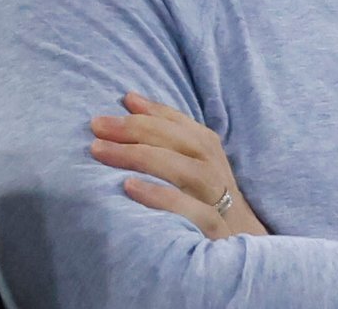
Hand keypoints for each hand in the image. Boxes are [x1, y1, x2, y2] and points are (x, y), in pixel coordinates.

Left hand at [90, 92, 269, 238]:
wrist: (240, 236)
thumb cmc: (205, 195)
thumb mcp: (191, 160)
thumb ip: (165, 133)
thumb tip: (130, 100)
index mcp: (207, 146)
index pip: (177, 121)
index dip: (148, 110)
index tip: (115, 104)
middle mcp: (212, 165)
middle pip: (177, 140)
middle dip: (135, 129)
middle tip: (97, 126)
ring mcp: (215, 195)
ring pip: (182, 168)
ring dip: (140, 156)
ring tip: (102, 151)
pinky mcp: (212, 225)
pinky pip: (187, 208)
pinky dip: (158, 196)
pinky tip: (129, 187)